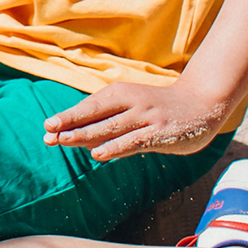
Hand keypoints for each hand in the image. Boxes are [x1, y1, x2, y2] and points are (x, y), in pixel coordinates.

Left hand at [43, 77, 233, 161]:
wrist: (200, 103)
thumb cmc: (158, 108)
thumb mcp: (132, 108)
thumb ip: (109, 123)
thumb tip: (80, 141)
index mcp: (120, 93)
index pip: (88, 106)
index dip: (68, 117)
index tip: (47, 128)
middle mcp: (130, 102)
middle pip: (94, 114)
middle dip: (70, 124)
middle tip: (48, 134)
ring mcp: (144, 117)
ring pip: (110, 127)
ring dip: (86, 135)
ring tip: (64, 142)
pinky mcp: (158, 132)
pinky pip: (133, 141)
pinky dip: (115, 147)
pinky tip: (98, 155)